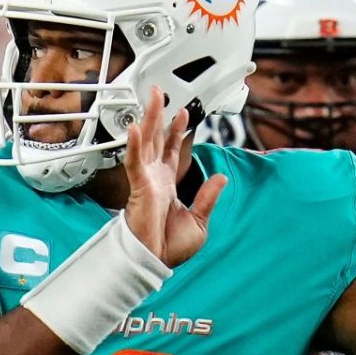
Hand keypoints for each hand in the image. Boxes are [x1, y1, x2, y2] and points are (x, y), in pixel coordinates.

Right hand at [124, 85, 227, 267]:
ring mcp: (145, 181)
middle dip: (158, 114)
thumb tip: (221, 178)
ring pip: (146, 142)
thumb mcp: (200, 220)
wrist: (155, 261)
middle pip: (156, 138)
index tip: (182, 113)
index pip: (170, 150)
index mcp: (167, 184)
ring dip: (149, 119)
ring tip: (153, 99)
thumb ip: (208, 197)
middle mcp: (155, 178)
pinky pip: (135, 163)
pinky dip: (135, 145)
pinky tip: (137, 128)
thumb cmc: (169, 247)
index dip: (175, 131)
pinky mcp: (139, 188)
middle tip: (160, 92)